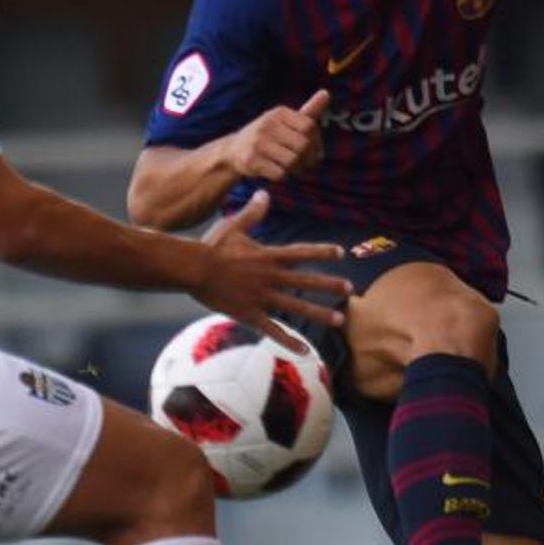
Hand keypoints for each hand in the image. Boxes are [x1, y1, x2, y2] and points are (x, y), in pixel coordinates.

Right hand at [188, 191, 350, 343]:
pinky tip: (306, 352)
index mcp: (268, 256)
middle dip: (329, 285)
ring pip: (296, 307)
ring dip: (319, 314)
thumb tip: (264, 193)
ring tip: (339, 320)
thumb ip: (252, 213)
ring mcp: (261, 297)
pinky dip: (290, 342)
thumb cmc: (211, 247)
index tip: (341, 252)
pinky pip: (274, 331)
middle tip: (350, 289)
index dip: (322, 251)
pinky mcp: (250, 314)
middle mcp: (270, 277)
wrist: (193, 269)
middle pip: (306, 281)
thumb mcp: (233, 226)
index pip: (301, 252)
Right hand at [214, 89, 330, 184]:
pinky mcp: (251, 159)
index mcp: (279, 113)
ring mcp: (258, 142)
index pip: (309, 126)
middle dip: (308, 158)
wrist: (233, 151)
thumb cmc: (267, 136)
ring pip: (292, 161)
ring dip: (296, 169)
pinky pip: (280, 173)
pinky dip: (283, 176)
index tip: (315, 151)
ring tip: (292, 168)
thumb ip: (308, 111)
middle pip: (303, 145)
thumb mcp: (285, 121)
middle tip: (305, 164)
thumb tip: (326, 93)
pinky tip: (279, 173)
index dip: (317, 142)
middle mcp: (268, 124)